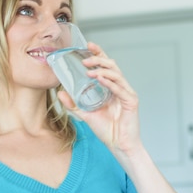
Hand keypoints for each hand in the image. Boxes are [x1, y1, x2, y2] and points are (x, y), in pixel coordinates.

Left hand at [57, 41, 142, 157]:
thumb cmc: (108, 131)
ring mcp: (127, 93)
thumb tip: (61, 92)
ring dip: (102, 69)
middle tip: (85, 59)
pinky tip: (100, 79)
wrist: (119, 146)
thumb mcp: (86, 115)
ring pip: (117, 74)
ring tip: (89, 69)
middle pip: (112, 66)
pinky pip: (120, 88)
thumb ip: (74, 104)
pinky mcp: (131, 101)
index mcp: (111, 88)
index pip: (105, 66)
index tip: (88, 46)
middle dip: (99, 59)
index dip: (98, 54)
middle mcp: (120, 88)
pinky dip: (110, 82)